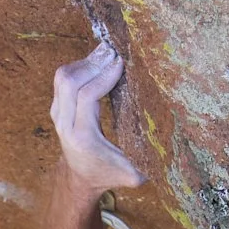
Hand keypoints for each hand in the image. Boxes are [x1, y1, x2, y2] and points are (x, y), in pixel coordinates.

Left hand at [49, 42, 143, 193]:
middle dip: (93, 63)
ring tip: (106, 52)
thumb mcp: (133, 173)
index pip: (87, 96)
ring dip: (85, 62)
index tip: (121, 64)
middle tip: (113, 51)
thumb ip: (148, 159)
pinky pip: (62, 79)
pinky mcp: (56, 107)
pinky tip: (96, 61)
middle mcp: (65, 124)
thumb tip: (172, 142)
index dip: (103, 77)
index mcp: (83, 138)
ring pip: (63, 77)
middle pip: (70, 81)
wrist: (81, 177)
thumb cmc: (109, 174)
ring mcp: (57, 114)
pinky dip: (78, 66)